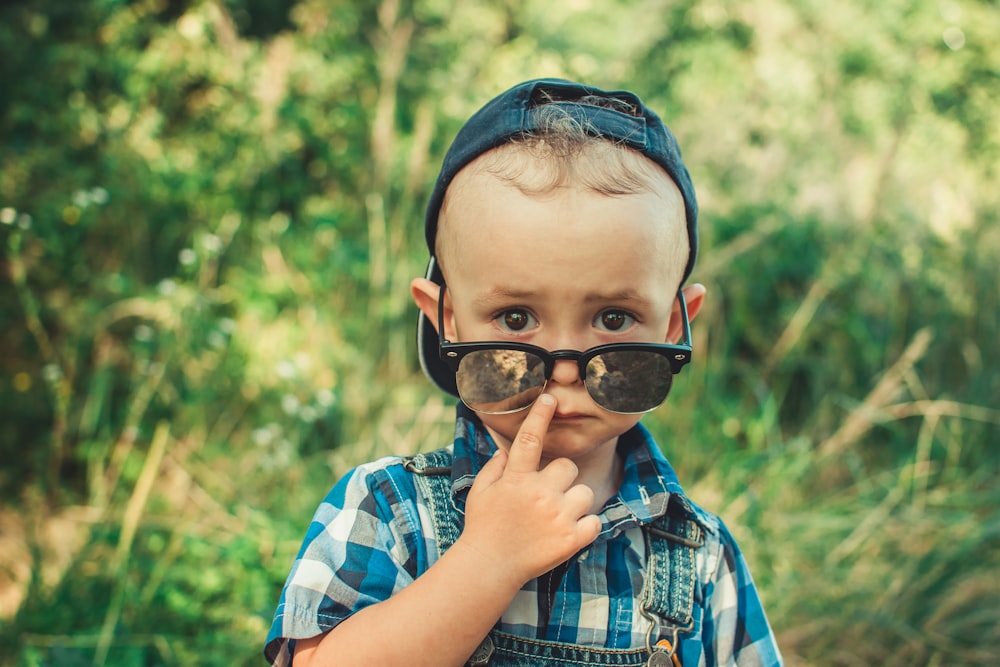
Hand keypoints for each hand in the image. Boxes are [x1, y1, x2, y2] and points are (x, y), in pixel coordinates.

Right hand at [458, 394, 601, 589]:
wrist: (489, 567)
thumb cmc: (483, 527)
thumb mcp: (480, 492)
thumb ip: (495, 468)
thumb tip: (507, 451)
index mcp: (516, 480)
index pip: (530, 440)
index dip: (540, 416)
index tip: (549, 398)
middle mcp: (539, 494)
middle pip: (568, 467)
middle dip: (561, 478)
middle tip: (547, 496)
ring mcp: (558, 516)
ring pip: (584, 492)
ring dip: (574, 502)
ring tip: (556, 517)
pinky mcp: (571, 539)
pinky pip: (594, 521)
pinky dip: (585, 526)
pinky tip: (568, 532)